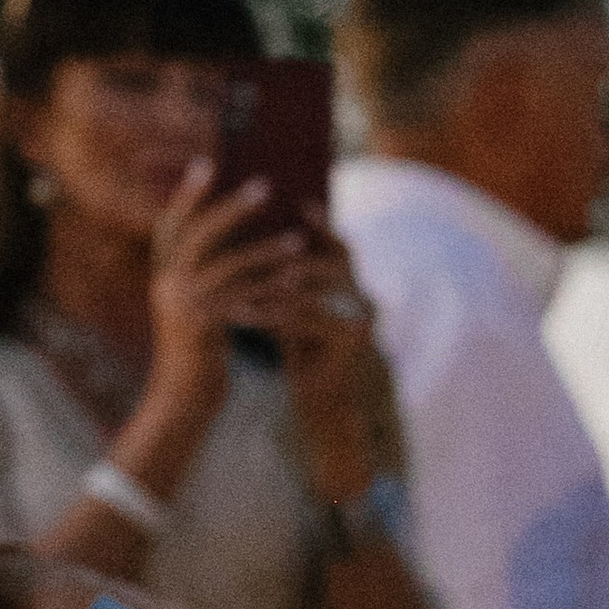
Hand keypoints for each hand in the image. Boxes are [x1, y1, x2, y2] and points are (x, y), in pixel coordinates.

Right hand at [143, 160, 314, 412]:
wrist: (184, 399)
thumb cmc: (197, 354)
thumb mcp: (195, 309)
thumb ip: (204, 278)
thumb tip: (229, 245)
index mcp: (162, 274)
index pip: (172, 224)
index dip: (188, 194)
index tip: (208, 162)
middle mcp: (165, 283)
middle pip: (197, 234)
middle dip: (231, 208)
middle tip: (265, 186)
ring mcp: (180, 305)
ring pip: (225, 266)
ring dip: (264, 250)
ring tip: (298, 240)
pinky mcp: (202, 328)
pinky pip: (241, 299)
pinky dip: (269, 288)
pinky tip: (295, 279)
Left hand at [243, 222, 403, 504]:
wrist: (325, 404)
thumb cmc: (307, 354)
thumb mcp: (296, 309)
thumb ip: (288, 278)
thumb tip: (261, 242)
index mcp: (355, 290)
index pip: (344, 248)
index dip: (325, 226)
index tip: (300, 203)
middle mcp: (364, 301)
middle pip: (336, 260)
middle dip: (302, 246)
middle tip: (268, 233)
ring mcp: (359, 321)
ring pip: (317, 288)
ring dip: (278, 281)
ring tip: (247, 273)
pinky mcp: (346, 343)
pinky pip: (304, 320)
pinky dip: (271, 314)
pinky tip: (244, 313)